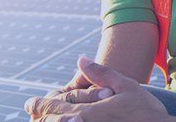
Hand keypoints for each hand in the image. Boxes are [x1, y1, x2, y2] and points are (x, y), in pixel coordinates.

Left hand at [25, 56, 169, 121]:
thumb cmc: (145, 112)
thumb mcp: (126, 86)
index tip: (29, 103)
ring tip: (45, 120)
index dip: (38, 105)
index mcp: (86, 112)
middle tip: (33, 112)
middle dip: (40, 117)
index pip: (52, 108)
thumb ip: (101, 73)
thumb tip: (81, 59)